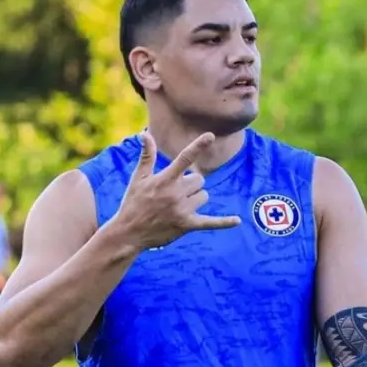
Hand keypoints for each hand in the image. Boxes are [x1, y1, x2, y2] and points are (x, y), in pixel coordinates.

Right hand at [114, 132, 240, 248]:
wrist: (129, 233)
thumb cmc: (133, 203)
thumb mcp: (138, 178)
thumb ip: (147, 155)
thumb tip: (145, 133)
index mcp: (165, 179)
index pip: (184, 158)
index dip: (198, 146)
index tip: (210, 135)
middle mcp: (176, 193)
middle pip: (199, 180)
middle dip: (191, 184)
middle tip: (174, 193)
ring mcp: (182, 210)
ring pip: (204, 196)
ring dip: (195, 199)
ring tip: (178, 206)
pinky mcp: (187, 225)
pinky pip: (210, 222)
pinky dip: (224, 222)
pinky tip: (237, 221)